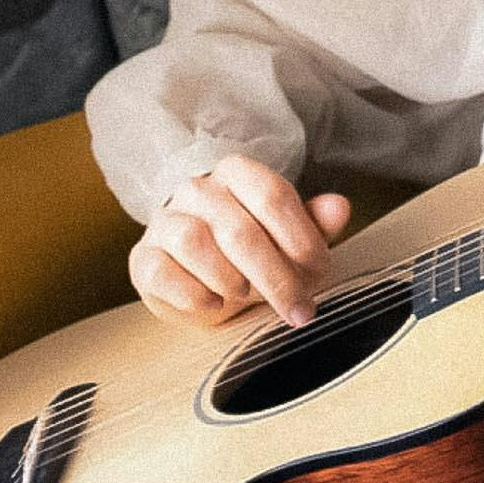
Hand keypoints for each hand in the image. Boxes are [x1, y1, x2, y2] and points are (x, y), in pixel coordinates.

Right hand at [129, 153, 350, 327]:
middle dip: (275, 275)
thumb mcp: (289, 237)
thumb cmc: (252, 252)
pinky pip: (162, 272)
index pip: (273, 196)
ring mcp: (165, 222)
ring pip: (194, 242)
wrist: (202, 277)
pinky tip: (215, 304)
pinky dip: (193, 294)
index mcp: (238, 173)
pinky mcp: (143, 258)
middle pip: (239, 229)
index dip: (301, 237)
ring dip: (230, 278)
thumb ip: (315, 223)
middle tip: (298, 308)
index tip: (320, 271)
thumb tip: (340, 207)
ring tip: (248, 296)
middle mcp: (197, 190)